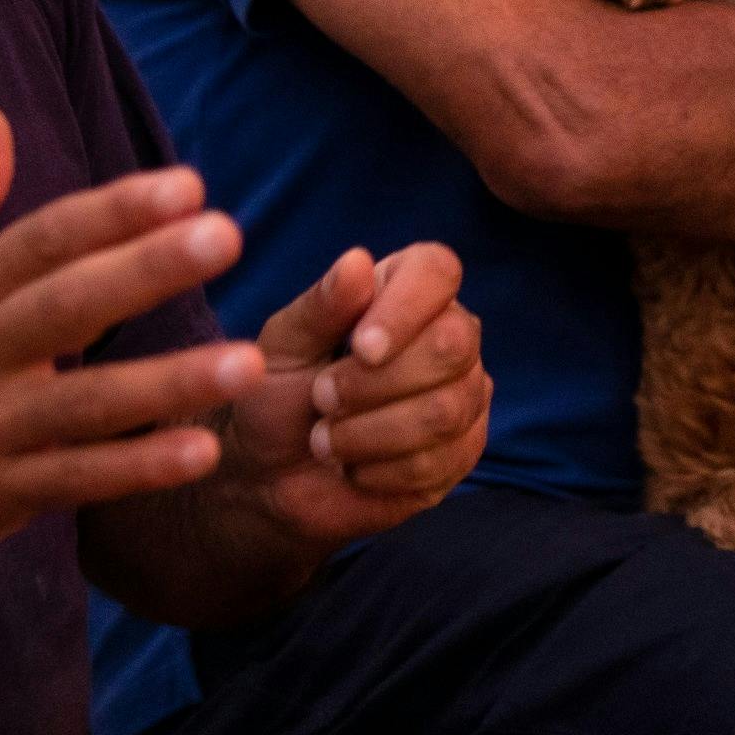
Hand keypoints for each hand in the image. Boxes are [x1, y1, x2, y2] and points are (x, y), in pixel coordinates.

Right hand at [0, 107, 263, 597]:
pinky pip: (75, 480)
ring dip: (168, 381)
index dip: (113, 211)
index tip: (189, 184)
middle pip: (66, 304)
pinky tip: (201, 451)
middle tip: (229, 234)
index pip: (40, 241)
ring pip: (84, 401)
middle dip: (147, 268)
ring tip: (249, 362)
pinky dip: (136, 469)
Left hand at [210, 242, 490, 550]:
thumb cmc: (277, 393)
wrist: (270, 472)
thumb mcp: (284, 346)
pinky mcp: (462, 451)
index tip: (360, 348)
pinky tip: (354, 467)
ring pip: (446, 410)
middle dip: (375, 383)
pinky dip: (381, 470)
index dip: (405, 309)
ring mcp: (464, 393)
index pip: (437, 271)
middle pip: (452, 345)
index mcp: (404, 289)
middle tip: (321, 398)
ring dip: (369, 433)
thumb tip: (358, 262)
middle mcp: (448, 333)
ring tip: (325, 439)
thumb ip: (322, 306)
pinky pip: (439, 460)